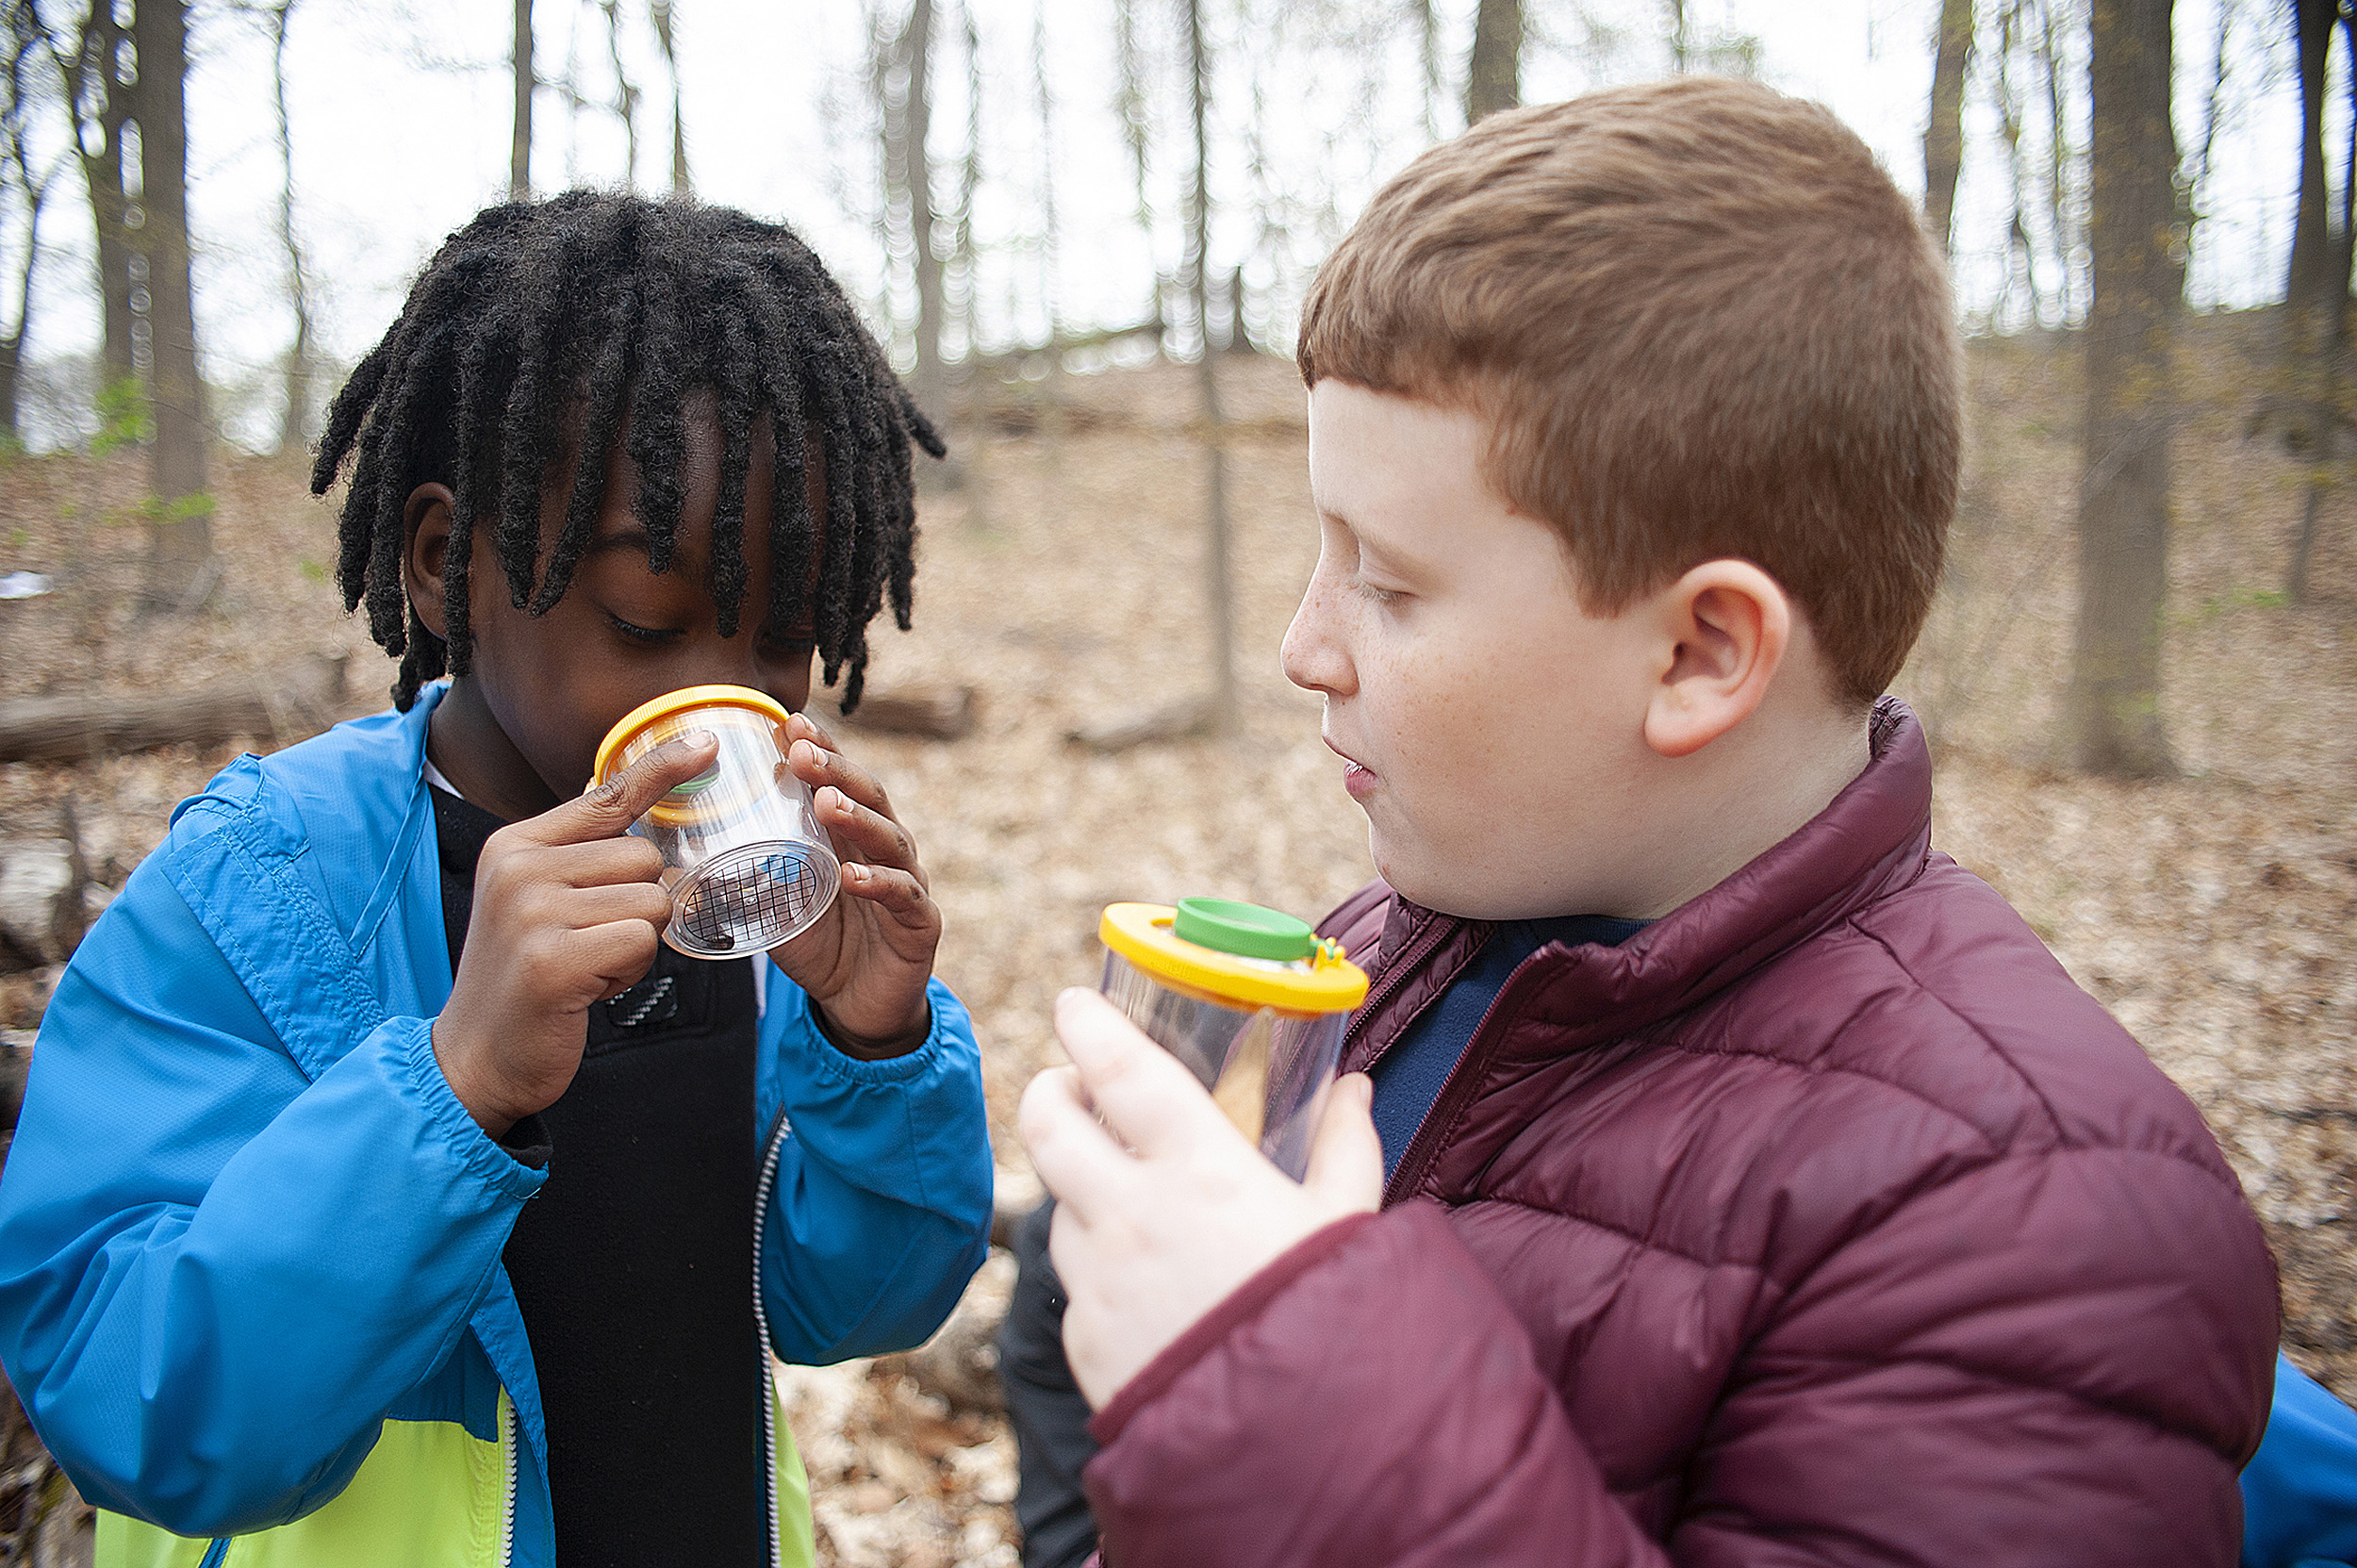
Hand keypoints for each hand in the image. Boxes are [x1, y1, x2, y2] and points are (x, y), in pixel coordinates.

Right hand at [433, 733, 719, 1136]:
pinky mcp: (554, 960)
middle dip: (638, 906)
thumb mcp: (536, 900)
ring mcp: (533, 912)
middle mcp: (521, 868)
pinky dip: (629, 970)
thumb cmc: (524, 977)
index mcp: (516, 844)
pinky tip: (589, 987)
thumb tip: (643, 824)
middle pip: (645, 859)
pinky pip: (642, 942)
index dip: (661, 769)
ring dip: (634, 942)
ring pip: (651, 902)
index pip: (606, 796)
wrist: (475, 1056)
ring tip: (588, 964)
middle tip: (591, 942)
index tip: (708, 744)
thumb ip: (579, 857)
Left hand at [767, 711, 941, 1057]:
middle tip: (802, 752)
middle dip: (836, 770)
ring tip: (827, 803)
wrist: (858, 1008)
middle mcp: (883, 851)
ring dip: (858, 817)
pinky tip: (853, 875)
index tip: (790, 721)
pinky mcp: (920, 924)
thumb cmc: (820, 946)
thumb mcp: (776, 904)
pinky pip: (904, 896)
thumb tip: (683, 853)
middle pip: (869, 797)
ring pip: (890, 839)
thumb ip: (747, 875)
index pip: (840, 782)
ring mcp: (907, 884)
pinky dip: (880, 883)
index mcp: (850, 837)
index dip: (821, 749)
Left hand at [1020, 988, 1383, 1409]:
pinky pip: (1075, 1285)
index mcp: (1199, 1168)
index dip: (1088, 1024)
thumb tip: (1355, 1088)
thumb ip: (1346, 1144)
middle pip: (1047, 1124)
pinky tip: (1144, 1282)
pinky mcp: (1083, 1340)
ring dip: (1075, 1186)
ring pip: (1055, 1206)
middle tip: (1071, 1084)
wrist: (1295, 1450)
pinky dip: (1097, 1267)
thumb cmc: (1331, 1321)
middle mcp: (1131, 1214)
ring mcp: (1097, 1279)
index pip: (1119, 1069)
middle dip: (1049, 1089)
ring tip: (1122, 1192)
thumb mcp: (1348, 1221)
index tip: (1076, 1001)